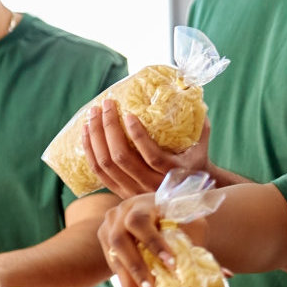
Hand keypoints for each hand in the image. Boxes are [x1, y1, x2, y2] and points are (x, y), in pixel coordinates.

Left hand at [81, 99, 213, 197]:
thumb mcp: (201, 142)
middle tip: (105, 104)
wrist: (189, 192)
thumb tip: (193, 93)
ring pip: (106, 165)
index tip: (129, 113)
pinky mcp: (121, 193)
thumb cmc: (196, 159)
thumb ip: (199, 121)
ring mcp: (134, 192)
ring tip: (92, 115)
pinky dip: (89, 151)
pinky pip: (99, 173)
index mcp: (173, 173)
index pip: (152, 156)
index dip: (138, 135)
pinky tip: (85, 133)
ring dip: (94, 137)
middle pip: (121, 158)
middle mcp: (152, 186)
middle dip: (108, 128)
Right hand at [96, 194, 206, 286]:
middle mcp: (119, 214)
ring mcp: (108, 229)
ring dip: (129, 286)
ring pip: (114, 259)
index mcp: (142, 203)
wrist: (157, 211)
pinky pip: (113, 269)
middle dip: (138, 270)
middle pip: (121, 242)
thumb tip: (227, 275)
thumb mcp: (190, 224)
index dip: (154, 243)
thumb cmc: (179, 218)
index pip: (140, 222)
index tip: (172, 264)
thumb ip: (201, 245)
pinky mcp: (105, 245)